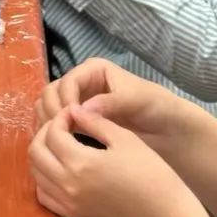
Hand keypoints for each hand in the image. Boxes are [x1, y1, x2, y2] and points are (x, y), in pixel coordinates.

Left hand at [29, 104, 190, 216]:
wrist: (161, 212)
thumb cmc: (149, 172)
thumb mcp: (124, 139)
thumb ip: (95, 122)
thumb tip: (73, 109)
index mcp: (81, 163)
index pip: (52, 133)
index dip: (60, 118)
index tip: (72, 113)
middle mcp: (68, 185)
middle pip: (35, 152)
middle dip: (44, 134)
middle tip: (62, 126)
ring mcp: (68, 203)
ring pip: (35, 173)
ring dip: (42, 155)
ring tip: (60, 145)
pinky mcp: (72, 216)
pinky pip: (44, 195)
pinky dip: (44, 179)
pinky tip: (61, 169)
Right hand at [36, 58, 182, 146]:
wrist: (168, 129)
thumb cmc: (157, 108)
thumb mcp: (137, 100)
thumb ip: (111, 103)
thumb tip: (82, 109)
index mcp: (94, 70)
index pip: (67, 81)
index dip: (66, 100)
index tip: (71, 120)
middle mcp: (81, 83)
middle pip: (51, 92)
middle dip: (53, 111)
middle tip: (62, 132)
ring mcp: (77, 102)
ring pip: (48, 107)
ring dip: (49, 122)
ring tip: (62, 140)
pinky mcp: (77, 121)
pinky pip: (54, 123)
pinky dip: (53, 132)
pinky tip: (62, 146)